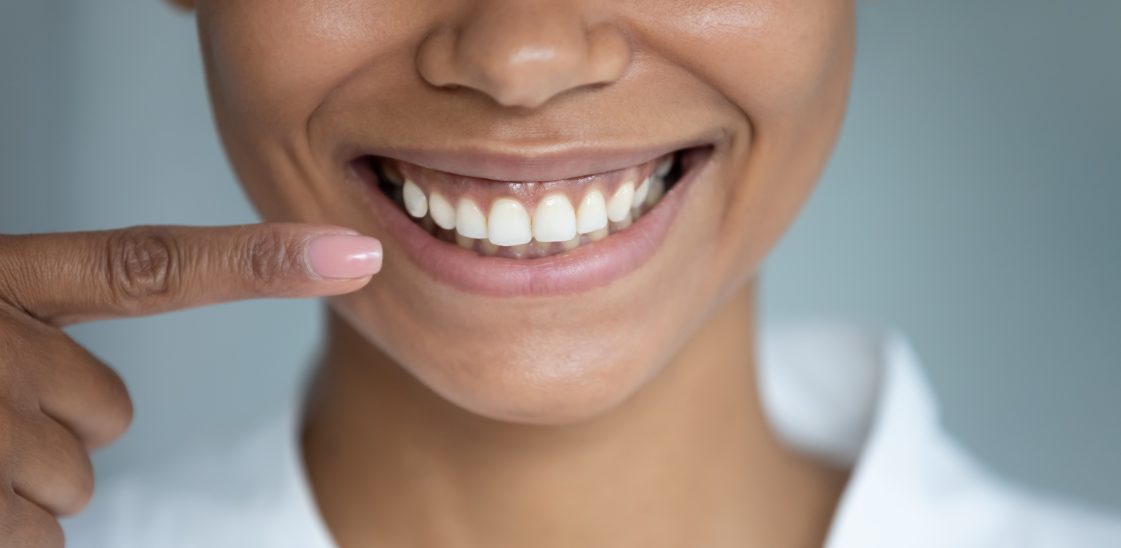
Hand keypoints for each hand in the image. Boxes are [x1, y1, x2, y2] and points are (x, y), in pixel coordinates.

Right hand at [0, 224, 380, 546]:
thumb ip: (38, 333)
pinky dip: (6, 532)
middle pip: (111, 409)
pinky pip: (41, 539)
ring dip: (24, 482)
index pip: (152, 266)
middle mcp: (4, 345)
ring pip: (78, 480)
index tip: (355, 257)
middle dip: (61, 425)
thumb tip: (101, 404)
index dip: (260, 263)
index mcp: (7, 281)